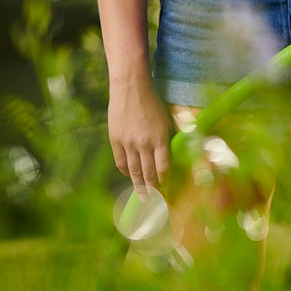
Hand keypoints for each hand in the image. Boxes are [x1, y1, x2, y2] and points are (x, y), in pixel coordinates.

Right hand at [107, 73, 172, 194]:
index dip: (165, 181)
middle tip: (156, 201)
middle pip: (148, 173)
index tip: (168, 189)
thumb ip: (170, 139)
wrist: (131, 88)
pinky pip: (120, 162)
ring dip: (139, 186)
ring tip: (143, 198)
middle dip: (153, 189)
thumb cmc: (153, 103)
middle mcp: (144, 144)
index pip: (163, 168)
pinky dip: (125, 172)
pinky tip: (130, 176)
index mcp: (160, 139)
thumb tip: (175, 156)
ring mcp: (128, 143)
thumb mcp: (167, 120)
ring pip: (133, 171)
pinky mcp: (115, 140)